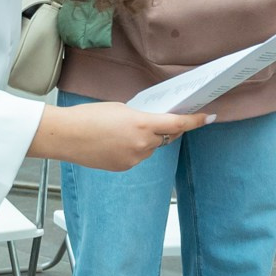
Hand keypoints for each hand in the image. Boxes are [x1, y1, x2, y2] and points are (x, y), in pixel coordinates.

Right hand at [29, 101, 209, 171]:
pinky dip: (133, 149)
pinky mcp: (124, 167)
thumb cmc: (89, 116)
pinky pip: (137, 156)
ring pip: (151, 148)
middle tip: (152, 119)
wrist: (66, 136)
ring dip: (146, 139)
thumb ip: (141, 116)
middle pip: (165, 136)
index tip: (209, 117)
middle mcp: (143, 144)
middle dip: (164, 128)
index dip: (196, 121)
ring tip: (121, 131)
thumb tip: (152, 122)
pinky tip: (114, 142)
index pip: (178, 123)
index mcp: (143, 124)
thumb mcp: (121, 109)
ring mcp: (134, 158)